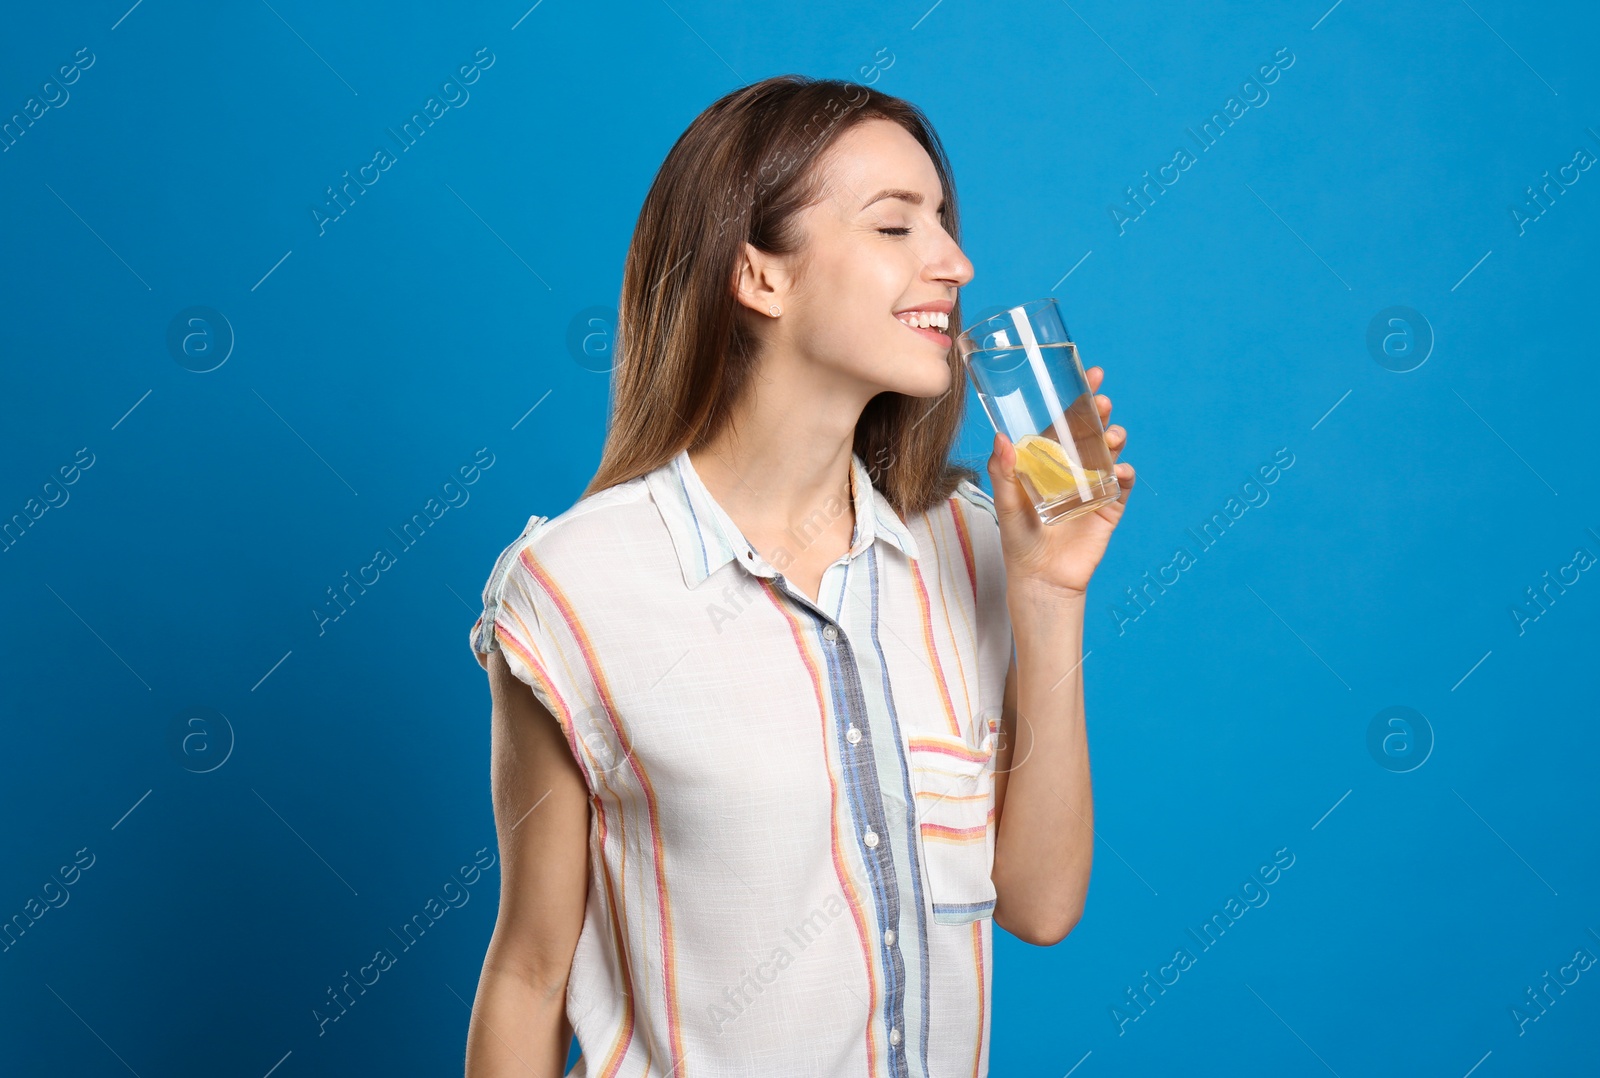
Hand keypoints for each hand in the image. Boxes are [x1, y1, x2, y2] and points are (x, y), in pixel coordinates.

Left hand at [986, 365, 1133, 598]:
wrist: (1040, 579)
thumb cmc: (1019, 539)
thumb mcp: (1006, 504)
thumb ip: (1003, 472)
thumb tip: (1001, 438)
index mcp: (1050, 459)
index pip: (1066, 421)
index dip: (1079, 397)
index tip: (1091, 374)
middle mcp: (1074, 467)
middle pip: (1092, 430)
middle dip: (1100, 412)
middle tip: (1102, 401)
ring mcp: (1095, 485)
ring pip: (1110, 452)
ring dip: (1114, 439)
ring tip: (1111, 435)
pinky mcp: (1110, 507)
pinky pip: (1122, 484)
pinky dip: (1124, 473)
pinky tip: (1120, 469)